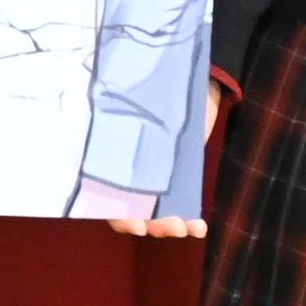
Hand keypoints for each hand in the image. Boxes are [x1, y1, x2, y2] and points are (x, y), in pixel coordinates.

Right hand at [94, 83, 218, 237]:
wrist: (187, 76)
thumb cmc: (154, 82)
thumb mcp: (139, 104)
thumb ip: (127, 122)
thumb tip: (112, 139)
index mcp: (110, 152)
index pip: (106, 194)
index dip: (118, 214)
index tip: (137, 225)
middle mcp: (129, 166)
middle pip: (132, 208)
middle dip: (151, 223)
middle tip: (169, 227)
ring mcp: (154, 172)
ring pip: (156, 210)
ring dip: (169, 224)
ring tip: (185, 228)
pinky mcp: (178, 173)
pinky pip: (180, 201)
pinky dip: (190, 216)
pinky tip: (199, 228)